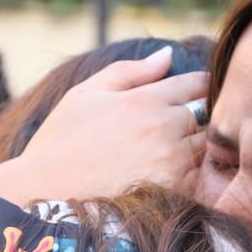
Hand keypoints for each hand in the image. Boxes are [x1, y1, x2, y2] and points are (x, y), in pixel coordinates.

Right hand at [0, 45, 208, 204]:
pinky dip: (197, 175)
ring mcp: (172, 162)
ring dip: (199, 146)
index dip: (197, 87)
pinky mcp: (175, 193)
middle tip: (184, 127)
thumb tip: (168, 54)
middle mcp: (165, 127)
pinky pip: (202, 178)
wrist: (44, 197)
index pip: (196, 83)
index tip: (189, 96)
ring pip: (207, 146)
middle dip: (200, 116)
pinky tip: (174, 178)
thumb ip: (129, 72)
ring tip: (174, 154)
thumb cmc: (60, 143)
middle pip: (206, 114)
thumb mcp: (85, 95)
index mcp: (145, 99)